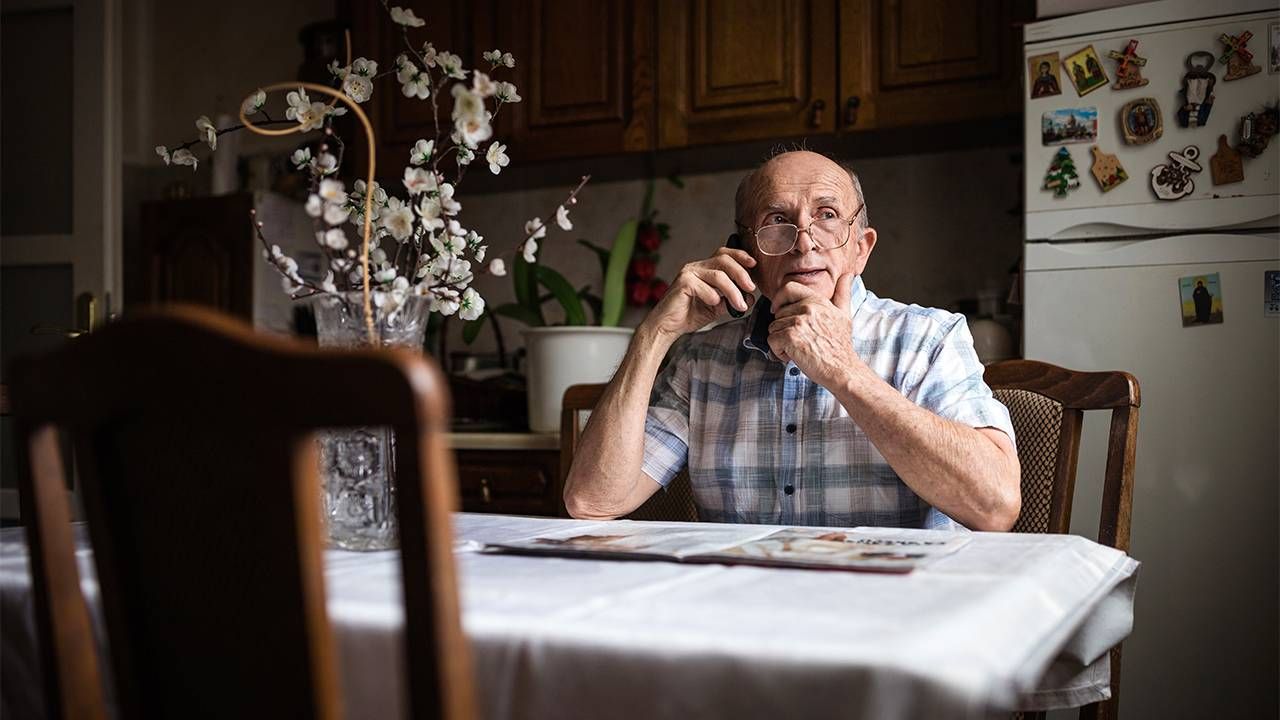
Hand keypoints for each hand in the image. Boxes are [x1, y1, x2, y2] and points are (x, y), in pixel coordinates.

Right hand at [640, 247, 756, 340]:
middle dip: (741, 274)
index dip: (740, 256)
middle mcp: (696, 267)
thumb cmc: (688, 315)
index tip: (754, 265)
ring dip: (732, 291)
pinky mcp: (682, 283)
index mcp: (704, 269)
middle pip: (724, 260)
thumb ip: (731, 299)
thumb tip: (750, 296)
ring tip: (739, 305)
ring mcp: (688, 274)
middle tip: (751, 288)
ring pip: (718, 275)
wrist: (667, 326)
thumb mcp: (716, 307)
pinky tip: (714, 304)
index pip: (724, 254)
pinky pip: (704, 287)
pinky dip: (712, 296)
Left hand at [767, 273, 860, 386]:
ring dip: (782, 342)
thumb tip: (847, 275)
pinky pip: (772, 340)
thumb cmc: (841, 346)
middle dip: (783, 329)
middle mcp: (808, 308)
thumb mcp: (844, 315)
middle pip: (778, 313)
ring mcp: (799, 322)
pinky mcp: (791, 337)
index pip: (788, 288)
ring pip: (773, 328)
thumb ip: (842, 293)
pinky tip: (795, 356)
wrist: (842, 369)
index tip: (778, 310)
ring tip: (799, 349)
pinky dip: (779, 352)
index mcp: (818, 301)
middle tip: (800, 340)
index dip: (779, 299)